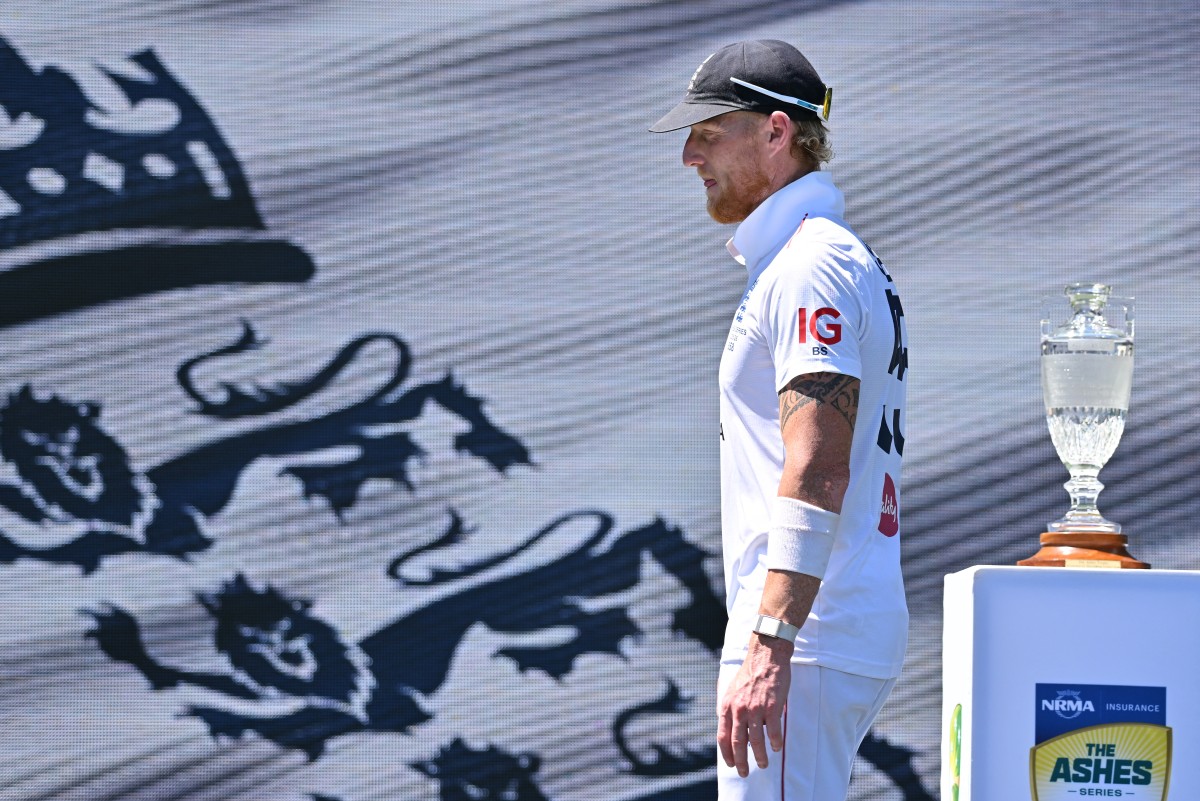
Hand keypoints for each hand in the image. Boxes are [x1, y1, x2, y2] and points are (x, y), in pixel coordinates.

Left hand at [717, 633, 792, 776]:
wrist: (766, 656)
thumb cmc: (750, 673)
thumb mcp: (732, 690)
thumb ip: (729, 708)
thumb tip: (728, 727)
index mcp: (727, 705)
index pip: (723, 736)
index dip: (726, 753)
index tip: (730, 764)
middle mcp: (738, 709)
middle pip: (737, 742)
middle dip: (741, 761)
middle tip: (744, 772)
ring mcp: (755, 709)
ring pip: (755, 741)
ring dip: (760, 756)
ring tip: (763, 764)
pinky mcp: (771, 707)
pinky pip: (773, 731)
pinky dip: (774, 742)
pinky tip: (776, 748)